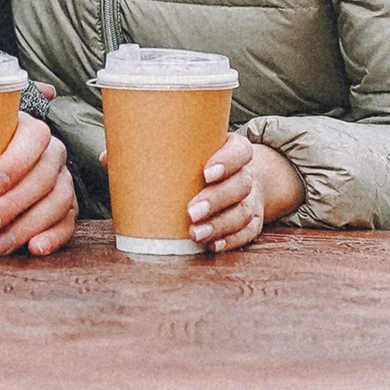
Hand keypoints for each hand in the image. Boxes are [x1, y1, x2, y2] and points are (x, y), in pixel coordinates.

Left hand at [0, 105, 78, 258]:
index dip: (16, 160)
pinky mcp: (64, 208)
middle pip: (45, 174)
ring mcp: (60, 180)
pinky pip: (68, 222)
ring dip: (28, 225)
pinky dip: (54, 236)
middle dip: (14, 203)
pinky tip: (33, 249)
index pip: (33, 137)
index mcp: (22, 128)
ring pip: (57, 200)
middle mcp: (49, 152)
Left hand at [188, 133, 303, 253]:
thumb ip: (187, 149)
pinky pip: (247, 233)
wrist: (240, 175)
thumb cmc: (209, 161)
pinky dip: (230, 240)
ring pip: (242, 213)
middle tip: (192, 211)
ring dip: (219, 225)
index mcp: (237, 151)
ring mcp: (253, 200)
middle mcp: (248, 175)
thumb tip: (136, 144)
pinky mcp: (253, 221)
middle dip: (216, 200)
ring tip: (196, 233)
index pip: (239, 152)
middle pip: (240, 185)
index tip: (207, 173)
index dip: (226, 162)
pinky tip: (212, 245)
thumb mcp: (203, 148)